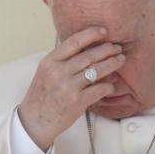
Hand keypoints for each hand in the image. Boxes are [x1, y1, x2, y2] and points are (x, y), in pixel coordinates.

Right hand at [18, 27, 124, 149]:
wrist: (34, 122)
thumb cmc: (41, 97)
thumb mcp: (45, 73)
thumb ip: (62, 61)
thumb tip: (86, 50)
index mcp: (49, 62)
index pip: (73, 42)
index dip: (91, 34)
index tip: (104, 31)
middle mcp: (58, 72)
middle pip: (89, 55)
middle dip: (107, 49)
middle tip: (117, 47)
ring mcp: (68, 87)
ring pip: (97, 70)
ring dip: (112, 64)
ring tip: (120, 60)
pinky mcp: (77, 102)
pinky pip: (99, 89)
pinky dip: (108, 85)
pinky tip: (112, 84)